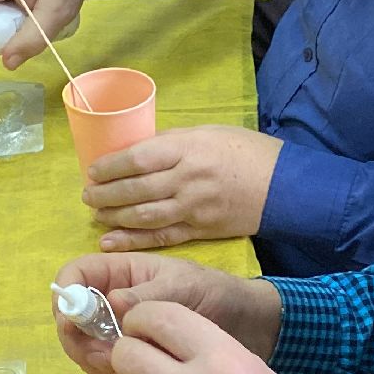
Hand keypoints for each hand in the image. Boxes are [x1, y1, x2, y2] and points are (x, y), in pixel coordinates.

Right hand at [53, 254, 281, 373]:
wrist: (244, 327)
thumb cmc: (213, 293)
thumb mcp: (183, 287)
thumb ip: (148, 296)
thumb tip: (113, 303)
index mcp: (121, 273)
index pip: (75, 275)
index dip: (65, 294)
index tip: (71, 318)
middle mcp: (112, 302)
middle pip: (72, 317)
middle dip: (77, 336)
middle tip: (100, 353)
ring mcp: (119, 333)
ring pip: (84, 346)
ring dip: (93, 358)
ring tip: (120, 366)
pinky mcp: (130, 359)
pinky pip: (105, 368)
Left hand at [84, 126, 282, 251]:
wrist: (285, 186)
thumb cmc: (248, 152)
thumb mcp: (209, 133)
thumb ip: (174, 142)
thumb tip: (139, 150)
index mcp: (188, 149)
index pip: (138, 158)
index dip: (110, 167)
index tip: (93, 171)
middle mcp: (187, 179)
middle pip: (136, 189)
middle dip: (106, 194)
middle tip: (88, 195)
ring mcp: (194, 208)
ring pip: (143, 216)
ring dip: (114, 217)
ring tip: (96, 214)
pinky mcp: (200, 230)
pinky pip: (161, 237)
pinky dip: (133, 240)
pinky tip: (111, 241)